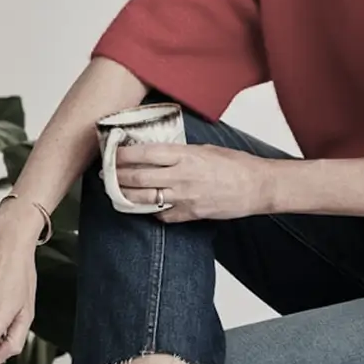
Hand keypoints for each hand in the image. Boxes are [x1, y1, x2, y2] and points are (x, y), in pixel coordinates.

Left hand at [113, 143, 271, 221]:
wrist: (256, 187)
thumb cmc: (236, 164)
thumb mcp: (206, 149)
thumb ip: (181, 152)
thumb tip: (160, 152)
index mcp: (185, 155)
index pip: (145, 153)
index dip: (123, 154)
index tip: (112, 153)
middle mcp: (181, 176)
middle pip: (138, 177)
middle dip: (117, 176)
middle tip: (106, 174)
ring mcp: (184, 198)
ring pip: (144, 198)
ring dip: (125, 195)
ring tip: (115, 191)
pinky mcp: (189, 214)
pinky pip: (161, 214)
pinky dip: (149, 210)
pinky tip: (142, 206)